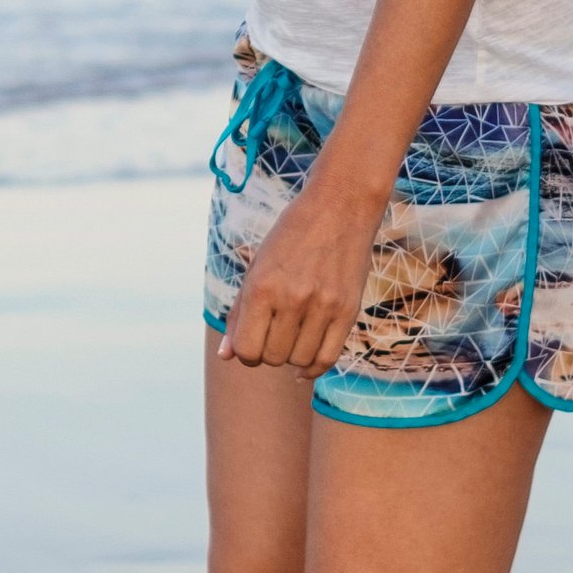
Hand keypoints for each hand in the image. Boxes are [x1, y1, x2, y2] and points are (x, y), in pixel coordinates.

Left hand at [221, 172, 383, 375]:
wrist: (341, 206)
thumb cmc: (291, 235)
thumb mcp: (257, 267)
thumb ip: (239, 313)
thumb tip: (224, 356)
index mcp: (262, 287)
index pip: (246, 350)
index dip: (245, 353)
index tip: (252, 343)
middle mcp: (292, 299)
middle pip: (273, 358)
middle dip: (268, 353)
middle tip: (274, 333)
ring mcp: (323, 306)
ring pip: (299, 360)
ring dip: (292, 356)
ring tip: (293, 335)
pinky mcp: (348, 310)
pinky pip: (327, 357)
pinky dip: (314, 367)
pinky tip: (306, 363)